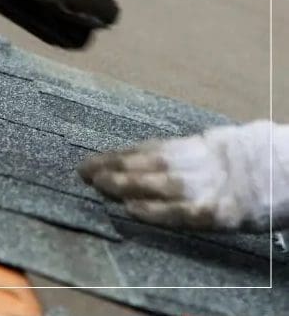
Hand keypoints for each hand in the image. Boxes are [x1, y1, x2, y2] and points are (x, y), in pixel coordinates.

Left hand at [78, 120, 288, 231]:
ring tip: (98, 183)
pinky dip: (157, 211)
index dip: (126, 153)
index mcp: (209, 143)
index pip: (158, 148)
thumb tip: (176, 151)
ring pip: (161, 183)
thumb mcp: (239, 142)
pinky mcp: (227, 211)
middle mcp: (206, 160)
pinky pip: (185, 212)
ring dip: (127, 184)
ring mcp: (216, 185)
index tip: (99, 156)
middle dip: (117, 165)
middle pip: (153, 162)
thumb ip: (208, 148)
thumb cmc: (276, 157)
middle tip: (85, 168)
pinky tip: (134, 210)